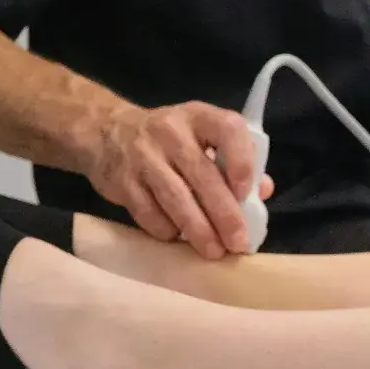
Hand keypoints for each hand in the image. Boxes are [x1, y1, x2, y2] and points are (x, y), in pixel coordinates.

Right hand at [82, 102, 276, 258]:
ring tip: (213, 251)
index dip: (242, 162)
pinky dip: (165, 229)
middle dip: (224, 215)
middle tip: (238, 243)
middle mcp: (171, 131)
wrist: (106, 132)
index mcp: (199, 117)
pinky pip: (147, 211)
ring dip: (198, 230)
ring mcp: (143, 155)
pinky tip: (176, 238)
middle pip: (203, 175)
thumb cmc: (170, 140)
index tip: (247, 193)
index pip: (228, 130)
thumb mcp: (202, 136)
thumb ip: (234, 160)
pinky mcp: (121, 180)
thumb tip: (264, 191)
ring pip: (175, 198)